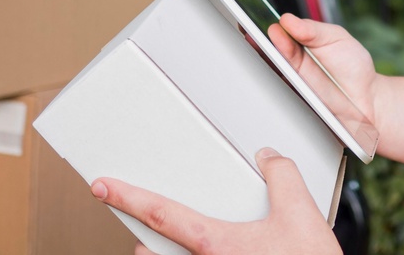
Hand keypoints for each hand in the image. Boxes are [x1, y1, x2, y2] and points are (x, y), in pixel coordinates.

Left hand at [91, 148, 342, 254]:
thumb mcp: (300, 212)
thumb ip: (282, 175)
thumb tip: (269, 157)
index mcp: (215, 242)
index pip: (161, 213)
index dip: (128, 197)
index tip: (103, 187)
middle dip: (144, 244)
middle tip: (145, 230)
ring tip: (178, 246)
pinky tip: (223, 251)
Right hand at [269, 13, 379, 125]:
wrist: (368, 100)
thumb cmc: (353, 67)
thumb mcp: (336, 38)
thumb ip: (313, 30)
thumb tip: (288, 20)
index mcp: (300, 43)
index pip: (278, 33)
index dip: (267, 28)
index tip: (263, 23)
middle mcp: (291, 63)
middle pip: (268, 53)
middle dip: (261, 44)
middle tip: (260, 35)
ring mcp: (291, 84)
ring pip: (268, 73)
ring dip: (266, 63)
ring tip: (268, 50)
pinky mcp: (293, 103)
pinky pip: (277, 95)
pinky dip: (274, 87)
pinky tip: (277, 77)